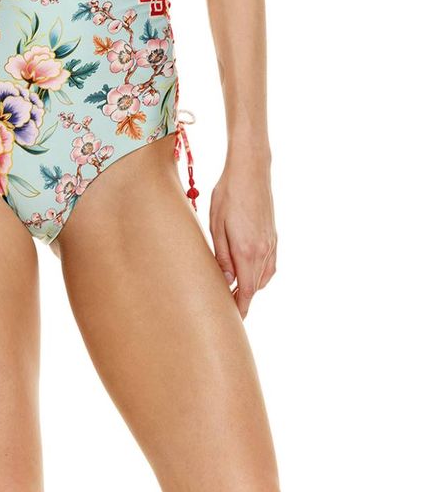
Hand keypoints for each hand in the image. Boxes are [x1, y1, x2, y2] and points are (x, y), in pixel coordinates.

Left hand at [209, 158, 276, 319]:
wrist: (251, 170)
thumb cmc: (228, 193)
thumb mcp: (216, 224)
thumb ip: (222, 256)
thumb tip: (226, 281)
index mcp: (247, 251)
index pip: (247, 291)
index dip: (240, 308)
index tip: (232, 321)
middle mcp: (263, 251)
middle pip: (256, 287)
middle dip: (244, 300)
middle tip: (227, 308)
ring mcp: (271, 243)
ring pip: (264, 277)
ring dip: (252, 287)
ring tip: (235, 292)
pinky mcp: (274, 236)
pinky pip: (270, 265)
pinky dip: (261, 274)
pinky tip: (250, 272)